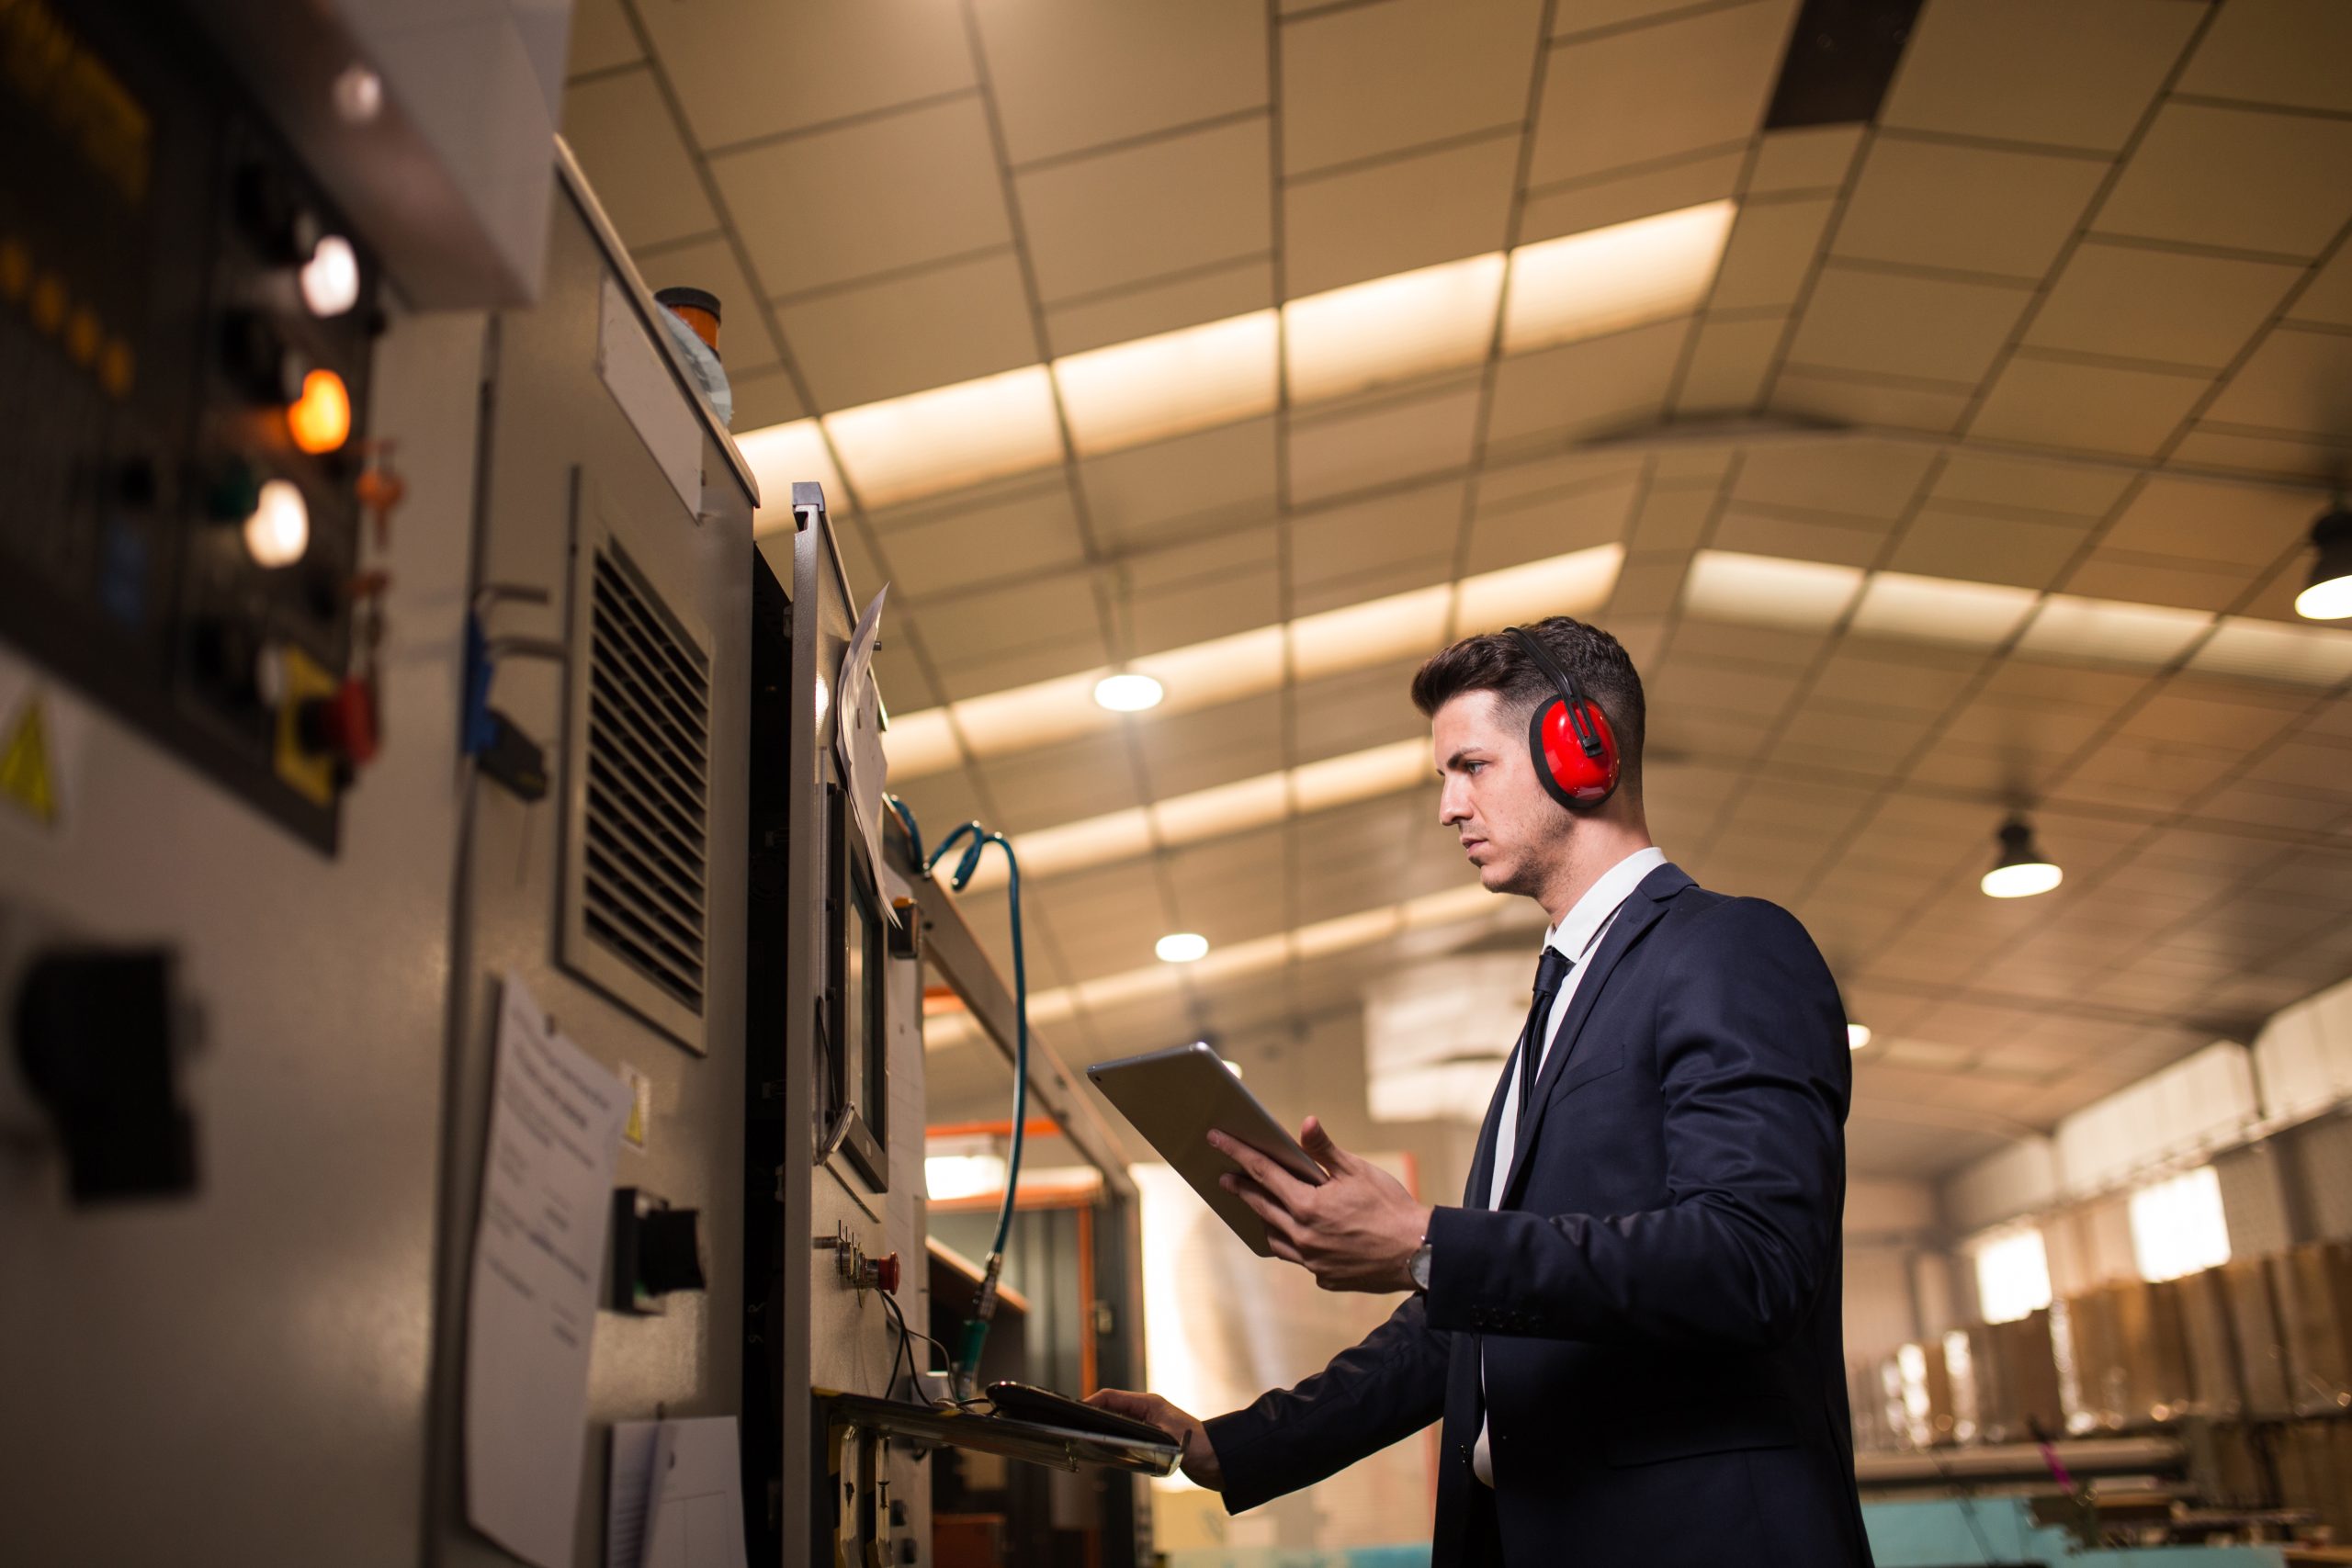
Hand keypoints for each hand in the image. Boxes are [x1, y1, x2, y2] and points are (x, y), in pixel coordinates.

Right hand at [1086, 1388, 1223, 1488]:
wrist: (1218, 1460)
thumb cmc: (1198, 1445)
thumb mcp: (1165, 1437)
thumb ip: (1141, 1434)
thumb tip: (1115, 1437)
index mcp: (1149, 1404)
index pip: (1112, 1397)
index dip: (1092, 1402)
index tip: (1076, 1411)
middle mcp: (1147, 1412)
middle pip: (1112, 1408)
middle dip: (1094, 1415)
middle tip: (1076, 1427)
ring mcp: (1149, 1425)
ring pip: (1117, 1422)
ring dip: (1103, 1428)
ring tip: (1087, 1438)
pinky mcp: (1152, 1439)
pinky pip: (1126, 1436)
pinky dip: (1114, 1440)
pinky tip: (1108, 1451)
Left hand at [1212, 1117, 1432, 1293]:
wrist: (1419, 1253)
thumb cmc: (1391, 1208)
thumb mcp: (1358, 1171)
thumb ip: (1325, 1150)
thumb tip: (1305, 1123)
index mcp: (1308, 1206)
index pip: (1263, 1172)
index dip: (1237, 1153)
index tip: (1216, 1139)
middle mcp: (1303, 1236)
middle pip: (1261, 1207)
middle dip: (1241, 1188)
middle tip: (1225, 1177)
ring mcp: (1312, 1262)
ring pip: (1275, 1238)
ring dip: (1263, 1219)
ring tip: (1258, 1206)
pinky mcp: (1325, 1277)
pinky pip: (1299, 1259)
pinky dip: (1293, 1243)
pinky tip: (1297, 1234)